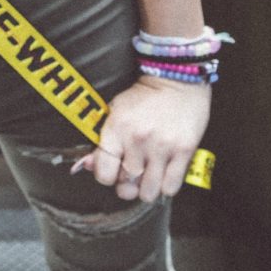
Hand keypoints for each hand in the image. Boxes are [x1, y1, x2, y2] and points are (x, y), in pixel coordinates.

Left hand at [72, 76, 210, 201]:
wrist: (176, 79)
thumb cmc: (144, 97)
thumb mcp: (116, 111)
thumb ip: (101, 141)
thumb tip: (87, 165)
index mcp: (116, 129)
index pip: (104, 173)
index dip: (107, 177)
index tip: (113, 172)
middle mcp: (137, 140)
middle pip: (127, 186)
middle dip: (127, 185)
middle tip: (132, 176)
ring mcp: (161, 147)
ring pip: (149, 191)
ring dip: (147, 189)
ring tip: (148, 177)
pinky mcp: (184, 151)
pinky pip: (171, 187)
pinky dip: (166, 186)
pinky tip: (164, 175)